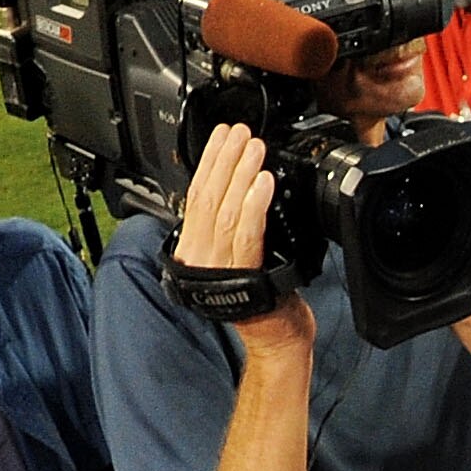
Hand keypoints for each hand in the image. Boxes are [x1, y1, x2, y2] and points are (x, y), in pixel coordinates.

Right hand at [178, 123, 309, 349]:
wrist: (275, 338)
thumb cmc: (263, 297)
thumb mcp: (240, 254)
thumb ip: (232, 225)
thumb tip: (238, 185)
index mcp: (195, 248)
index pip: (196, 195)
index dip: (209, 162)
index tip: (222, 136)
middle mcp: (200, 258)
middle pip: (208, 198)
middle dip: (225, 159)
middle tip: (240, 133)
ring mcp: (219, 269)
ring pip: (224, 211)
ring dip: (240, 174)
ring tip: (254, 149)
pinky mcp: (243, 278)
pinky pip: (245, 235)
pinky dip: (253, 205)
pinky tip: (262, 183)